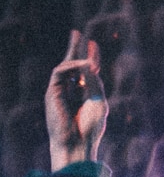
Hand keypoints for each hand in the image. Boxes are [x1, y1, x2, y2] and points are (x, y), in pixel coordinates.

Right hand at [46, 30, 108, 170]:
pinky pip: (59, 72)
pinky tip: (83, 64)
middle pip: (71, 66)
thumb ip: (94, 82)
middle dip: (74, 48)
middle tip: (77, 33)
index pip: (85, 72)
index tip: (93, 44)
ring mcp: (60, 92)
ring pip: (64, 66)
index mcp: (84, 95)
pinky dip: (71, 66)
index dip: (89, 58)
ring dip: (74, 53)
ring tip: (80, 39)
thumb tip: (89, 64)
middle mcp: (71, 92)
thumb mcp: (98, 101)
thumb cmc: (90, 128)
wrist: (78, 144)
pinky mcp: (52, 93)